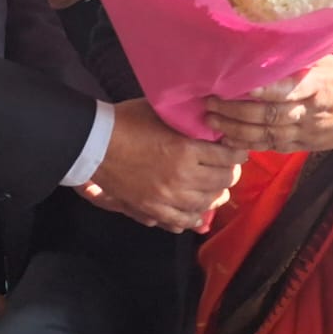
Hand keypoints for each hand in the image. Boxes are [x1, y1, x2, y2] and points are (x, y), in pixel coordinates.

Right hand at [83, 99, 245, 231]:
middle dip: (229, 174)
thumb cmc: (127, 121)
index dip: (237, 152)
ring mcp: (167, 198)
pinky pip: (181, 221)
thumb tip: (208, 118)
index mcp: (186, 150)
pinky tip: (196, 211)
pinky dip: (192, 217)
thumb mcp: (162, 112)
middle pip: (221, 182)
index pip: (228, 157)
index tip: (238, 149)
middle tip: (228, 168)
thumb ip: (187, 119)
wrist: (94, 143)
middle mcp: (182, 178)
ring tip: (216, 190)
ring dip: (215, 196)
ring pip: (205, 204)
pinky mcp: (152, 210)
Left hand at [205, 57, 332, 153]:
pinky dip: (247, 145)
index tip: (236, 84)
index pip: (288, 89)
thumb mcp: (327, 59)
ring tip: (211, 119)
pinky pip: (271, 148)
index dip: (262, 90)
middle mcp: (312, 112)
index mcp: (320, 85)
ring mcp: (307, 132)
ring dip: (235, 129)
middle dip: (236, 111)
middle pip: (270, 115)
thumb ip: (297, 56)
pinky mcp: (302, 146)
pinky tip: (226, 138)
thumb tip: (261, 39)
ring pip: (266, 135)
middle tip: (209, 101)